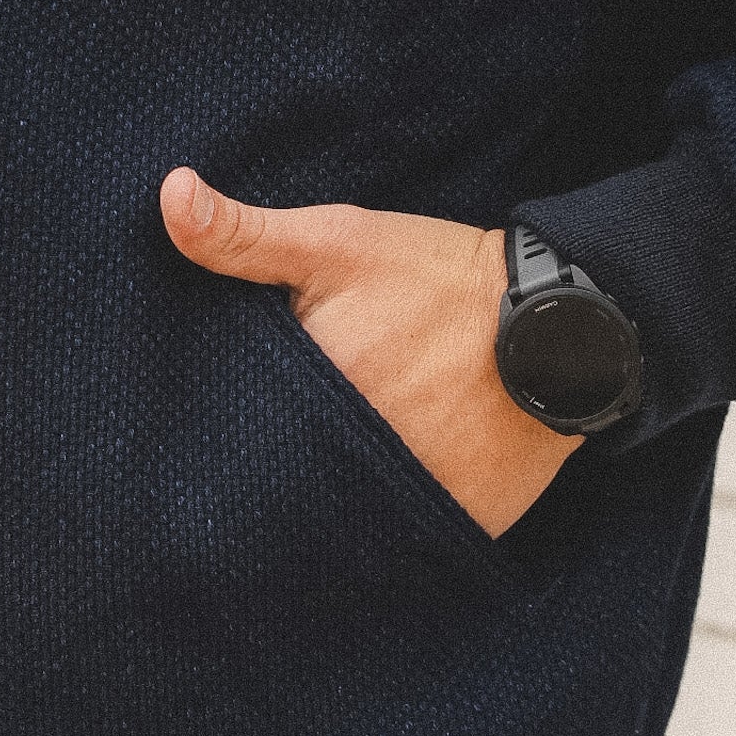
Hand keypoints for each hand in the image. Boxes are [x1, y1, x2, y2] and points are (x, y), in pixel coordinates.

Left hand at [159, 167, 583, 536]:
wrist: (567, 319)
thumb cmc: (440, 279)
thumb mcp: (339, 243)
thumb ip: (244, 235)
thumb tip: (168, 195)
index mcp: (314, 394)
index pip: (238, 438)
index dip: (224, 435)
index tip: (217, 432)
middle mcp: (358, 461)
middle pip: (288, 486)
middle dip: (274, 474)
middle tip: (272, 461)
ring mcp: (413, 500)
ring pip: (343, 520)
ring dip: (327, 506)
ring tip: (320, 484)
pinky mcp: (462, 523)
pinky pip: (406, 540)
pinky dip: (388, 529)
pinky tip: (374, 508)